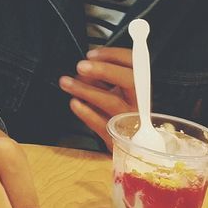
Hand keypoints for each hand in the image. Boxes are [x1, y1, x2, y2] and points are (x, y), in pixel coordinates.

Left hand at [60, 49, 207, 176]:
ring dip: (87, 90)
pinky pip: (103, 126)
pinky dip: (87, 114)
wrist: (135, 154)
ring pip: (113, 102)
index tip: (92, 54)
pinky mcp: (120, 141)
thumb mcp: (118, 94)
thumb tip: (85, 69)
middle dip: (104, 70)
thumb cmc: (122, 117)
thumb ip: (105, 80)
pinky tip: (75, 104)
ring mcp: (132, 122)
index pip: (135, 64)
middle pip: (130, 81)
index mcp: (141, 87)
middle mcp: (140, 103)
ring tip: (67, 83)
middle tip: (81, 66)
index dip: (113, 55)